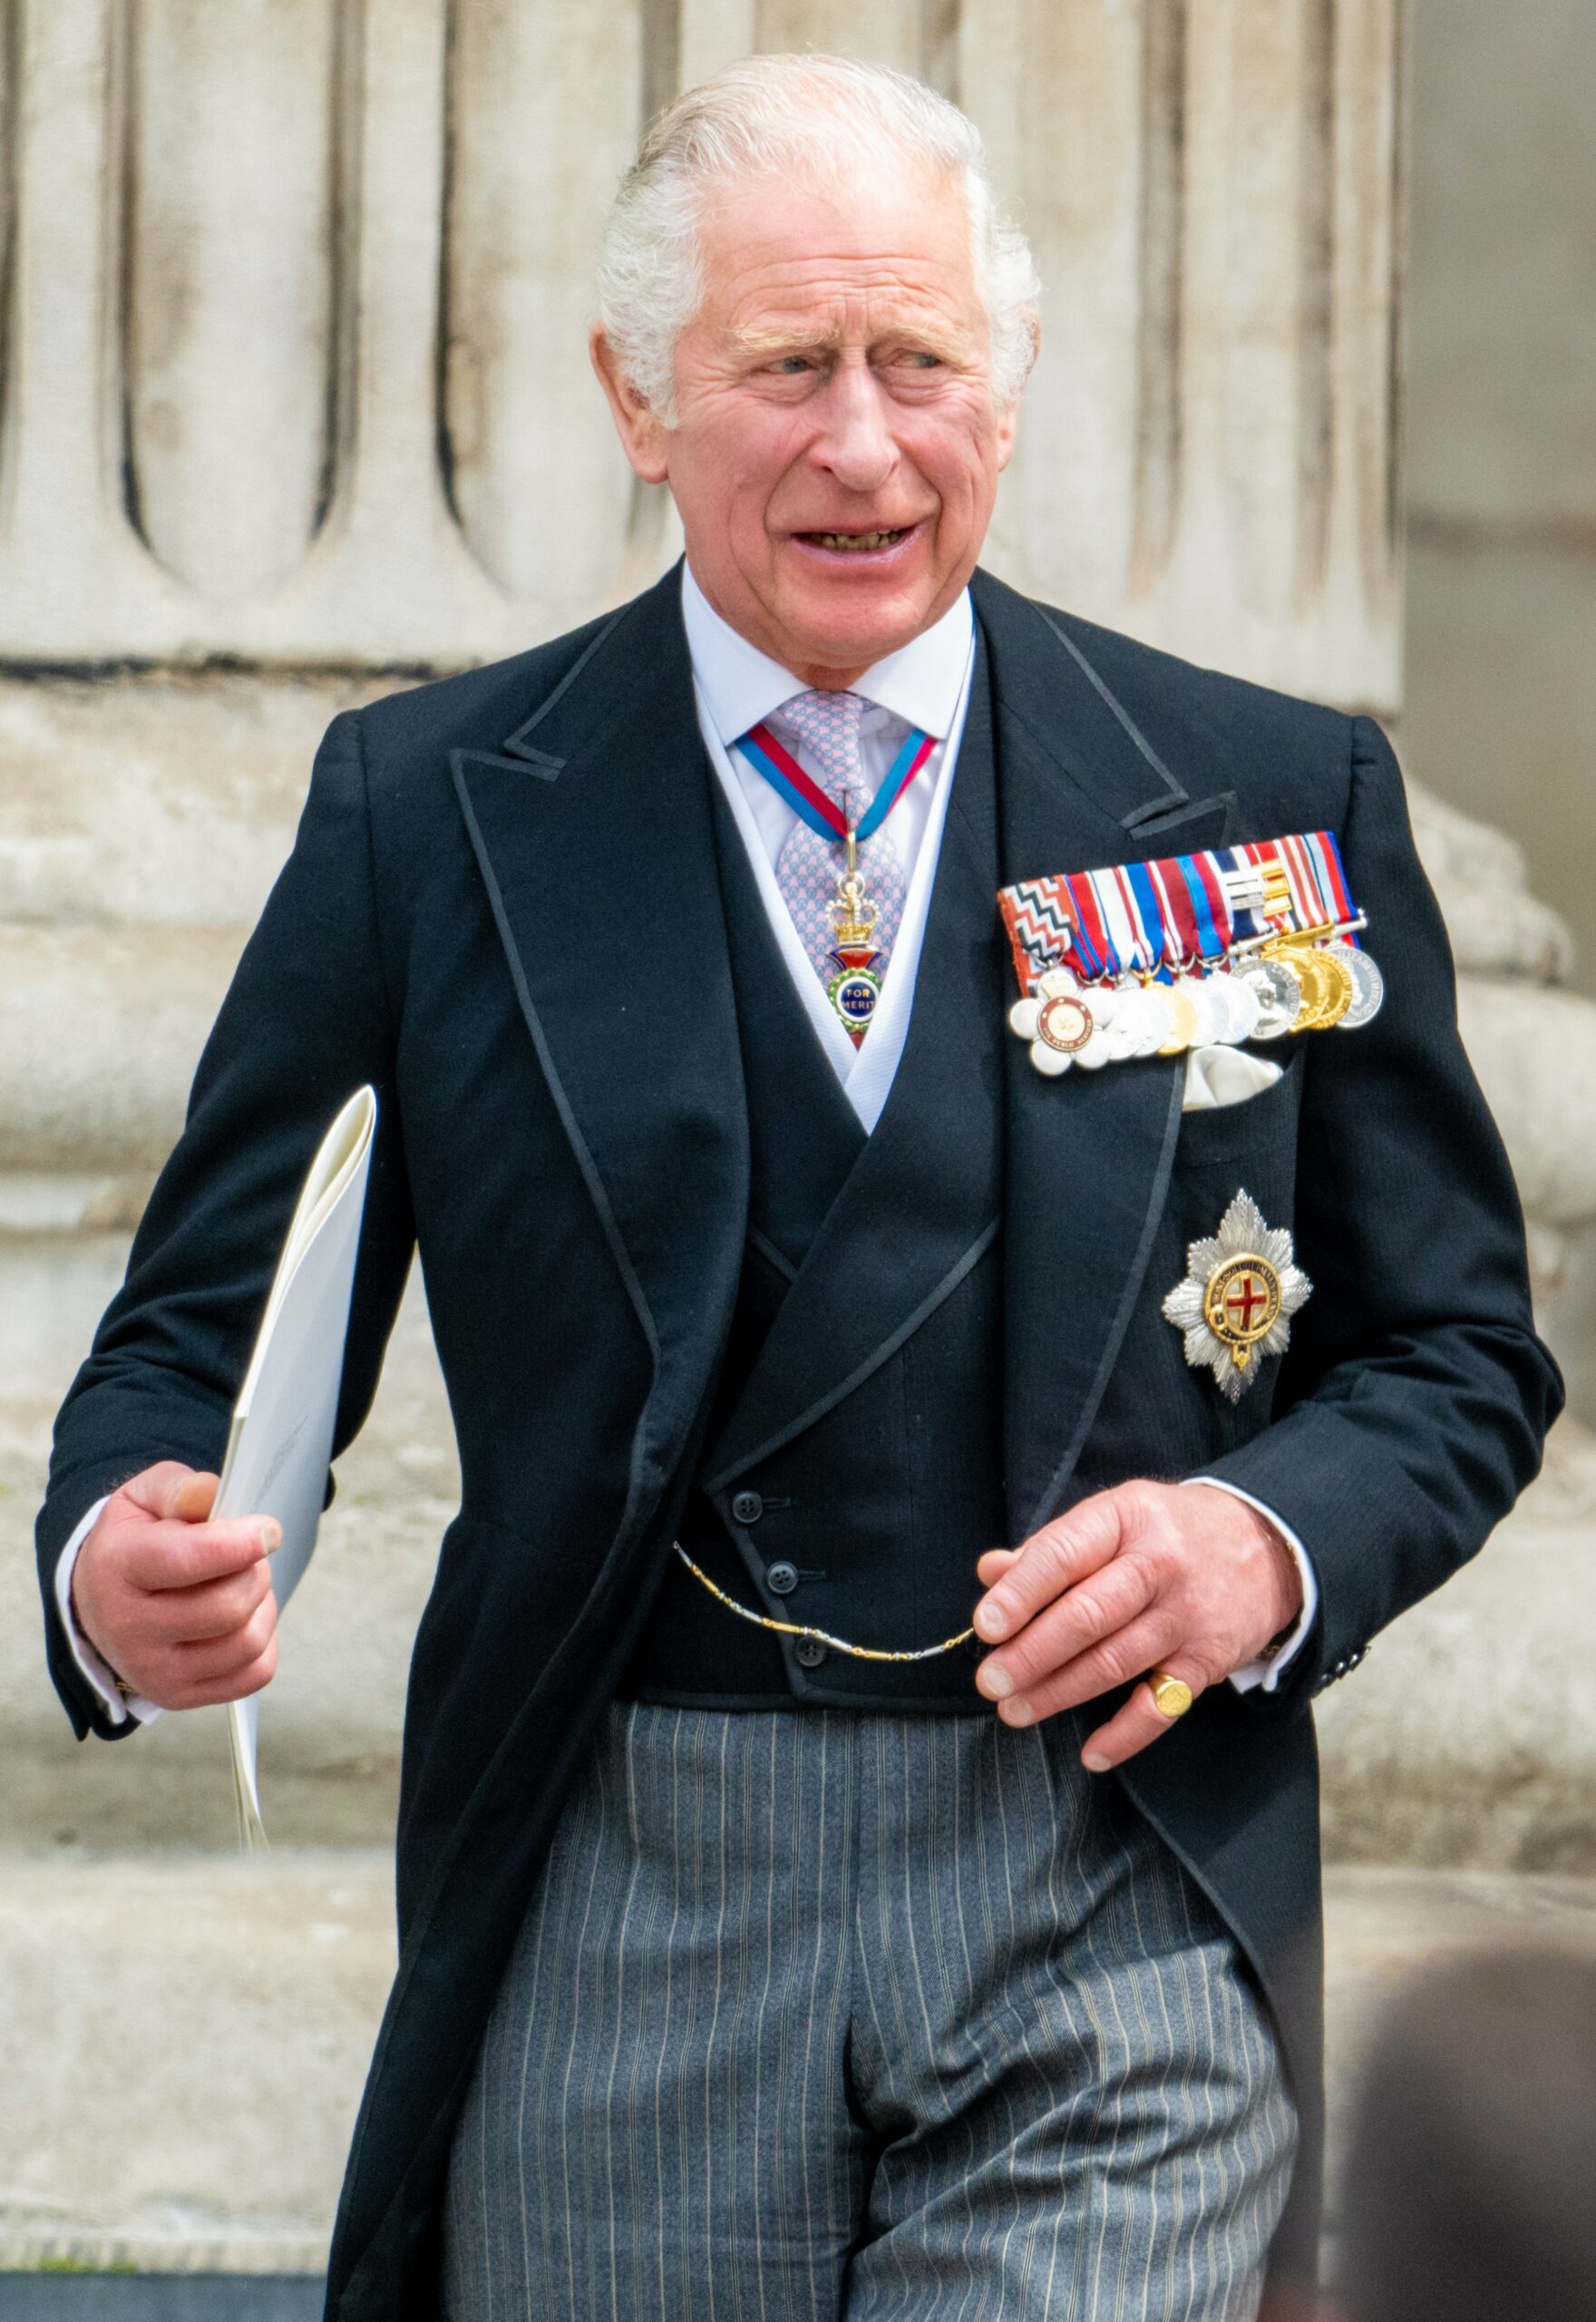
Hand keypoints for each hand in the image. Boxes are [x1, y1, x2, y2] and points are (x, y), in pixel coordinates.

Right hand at [69, 1462, 281, 1710]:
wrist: (98, 1602)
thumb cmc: (134, 1543)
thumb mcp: (145, 1498)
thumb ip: (179, 1488)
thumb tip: (208, 1496)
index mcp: (118, 1567)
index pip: (186, 1560)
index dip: (239, 1543)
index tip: (268, 1530)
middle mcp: (129, 1627)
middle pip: (227, 1606)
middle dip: (255, 1572)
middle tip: (249, 1557)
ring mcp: (153, 1670)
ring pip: (245, 1642)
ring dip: (262, 1607)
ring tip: (244, 1586)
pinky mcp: (177, 1696)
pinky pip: (253, 1673)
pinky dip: (263, 1643)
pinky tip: (243, 1620)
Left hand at [970, 1481, 1302, 1770]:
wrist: (1265, 1548)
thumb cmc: (1166, 1533)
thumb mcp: (1113, 1517)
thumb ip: (1051, 1548)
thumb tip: (990, 1572)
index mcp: (1125, 1518)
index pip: (1064, 1554)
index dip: (1021, 1593)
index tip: (986, 1626)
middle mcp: (1158, 1565)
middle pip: (1088, 1615)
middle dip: (1033, 1653)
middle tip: (991, 1681)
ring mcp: (1186, 1616)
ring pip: (1116, 1662)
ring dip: (1060, 1692)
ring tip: (1015, 1710)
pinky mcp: (1208, 1662)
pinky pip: (1161, 1706)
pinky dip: (1125, 1735)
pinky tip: (1090, 1753)